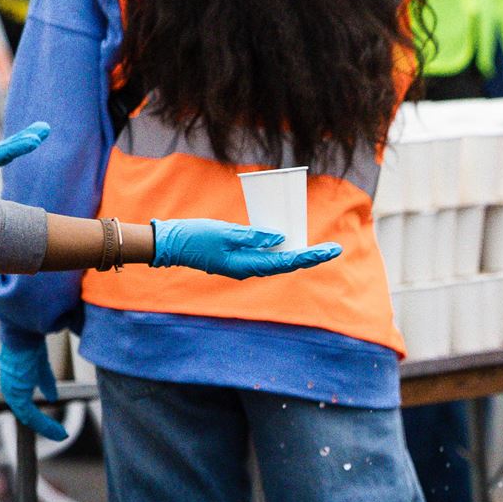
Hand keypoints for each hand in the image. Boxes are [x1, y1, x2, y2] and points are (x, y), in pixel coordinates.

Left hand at [0, 329, 67, 441]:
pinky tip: (57, 429)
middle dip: (43, 426)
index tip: (53, 424)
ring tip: (61, 435)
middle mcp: (11, 389)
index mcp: (15, 382)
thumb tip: (51, 396)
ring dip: (46, 428)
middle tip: (59, 434)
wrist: (22, 332)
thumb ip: (45, 381)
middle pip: (27, 415)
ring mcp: (12, 392)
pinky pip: (31, 415)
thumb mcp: (41, 365)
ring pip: (29, 418)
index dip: (39, 416)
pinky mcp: (17, 394)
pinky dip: (45, 424)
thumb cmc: (29, 342)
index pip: (25, 405)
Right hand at [149, 220, 342, 277]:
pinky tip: (289, 242)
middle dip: (310, 257)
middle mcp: (248, 269)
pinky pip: (265, 256)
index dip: (310, 256)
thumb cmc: (195, 236)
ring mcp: (242, 265)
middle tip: (333, 249)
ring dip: (297, 255)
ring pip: (277, 262)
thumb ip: (254, 236)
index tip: (330, 250)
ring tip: (318, 249)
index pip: (287, 261)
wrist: (168, 244)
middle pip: (287, 264)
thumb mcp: (226, 232)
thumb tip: (281, 237)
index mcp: (247, 265)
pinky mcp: (237, 259)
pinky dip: (280, 250)